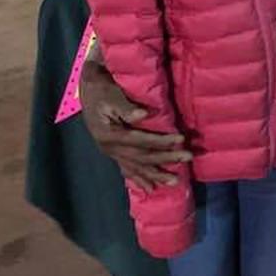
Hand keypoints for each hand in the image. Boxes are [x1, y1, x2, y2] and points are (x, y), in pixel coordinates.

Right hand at [79, 53, 190, 190]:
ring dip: (156, 175)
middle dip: (166, 159)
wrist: (87, 87)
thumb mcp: (110, 93)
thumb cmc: (100, 88)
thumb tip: (143, 115)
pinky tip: (150, 188)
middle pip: (141, 157)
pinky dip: (139, 179)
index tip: (181, 139)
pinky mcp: (112, 152)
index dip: (162, 141)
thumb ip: (125, 107)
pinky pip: (126, 169)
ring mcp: (110, 152)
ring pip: (136, 167)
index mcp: (109, 135)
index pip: (140, 141)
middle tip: (188, 158)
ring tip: (174, 182)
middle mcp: (109, 148)